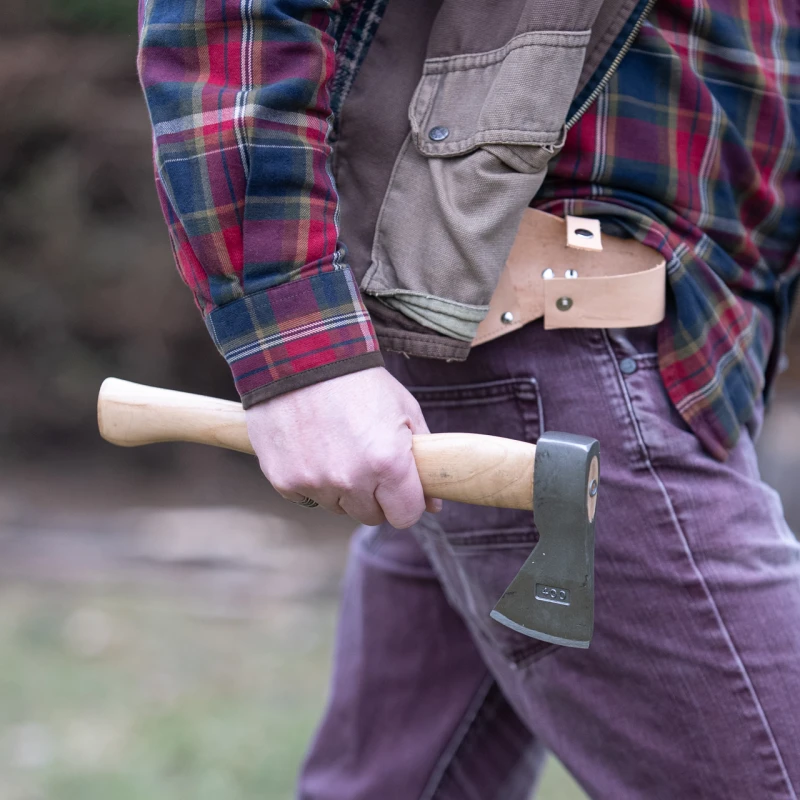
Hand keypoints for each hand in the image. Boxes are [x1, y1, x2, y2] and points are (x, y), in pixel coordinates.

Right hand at [245, 367, 440, 527]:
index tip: (399, 488)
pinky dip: (311, 479)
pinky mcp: (284, 480)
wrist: (300, 356)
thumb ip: (422, 459)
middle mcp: (350, 480)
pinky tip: (311, 446)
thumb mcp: (404, 410)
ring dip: (340, 487)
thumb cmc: (359, 381)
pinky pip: (306, 496)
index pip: (405, 516)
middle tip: (365, 459)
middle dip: (372, 495)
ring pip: (337, 507)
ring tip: (335, 446)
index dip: (405, 502)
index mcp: (387, 463)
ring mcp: (314, 483)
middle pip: (370, 516)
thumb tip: (434, 504)